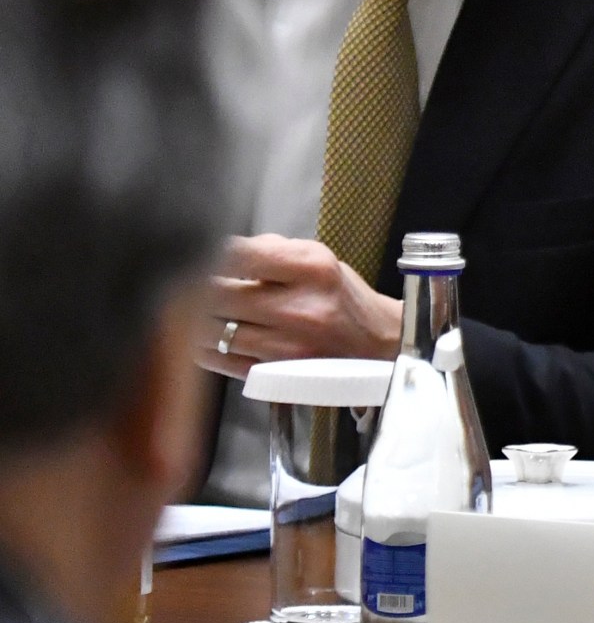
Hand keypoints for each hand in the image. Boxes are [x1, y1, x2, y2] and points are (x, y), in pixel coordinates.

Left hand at [194, 234, 401, 376]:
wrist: (376, 343)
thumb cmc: (340, 298)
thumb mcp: (316, 258)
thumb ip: (268, 249)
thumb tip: (215, 247)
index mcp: (312, 269)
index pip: (238, 254)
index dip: (206, 251)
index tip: (196, 251)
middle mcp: (300, 308)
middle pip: (215, 293)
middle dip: (194, 285)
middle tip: (187, 281)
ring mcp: (287, 346)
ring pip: (210, 330)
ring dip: (193, 318)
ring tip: (197, 309)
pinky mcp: (275, 375)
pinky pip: (217, 360)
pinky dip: (203, 347)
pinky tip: (207, 336)